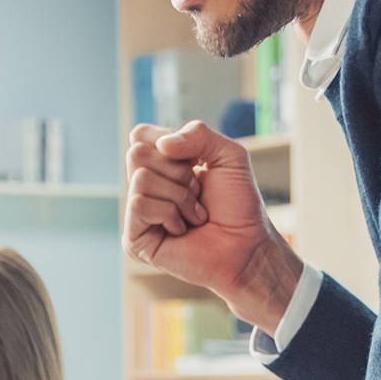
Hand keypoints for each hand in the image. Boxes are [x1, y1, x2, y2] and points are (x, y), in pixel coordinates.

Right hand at [124, 121, 303, 328]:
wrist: (246, 245)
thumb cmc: (238, 204)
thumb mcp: (228, 155)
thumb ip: (199, 133)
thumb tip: (162, 144)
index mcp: (159, 164)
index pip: (141, 135)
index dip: (172, 145)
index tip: (196, 165)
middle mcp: (143, 186)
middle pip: (137, 153)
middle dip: (178, 171)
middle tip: (197, 193)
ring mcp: (137, 212)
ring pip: (141, 179)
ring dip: (180, 196)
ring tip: (194, 215)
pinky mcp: (134, 238)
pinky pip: (139, 204)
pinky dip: (170, 214)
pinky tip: (182, 230)